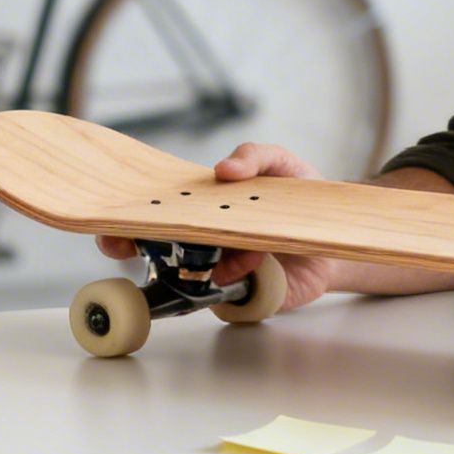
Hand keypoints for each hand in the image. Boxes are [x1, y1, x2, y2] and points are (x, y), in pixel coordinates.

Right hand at [93, 142, 336, 313]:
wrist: (340, 235)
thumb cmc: (300, 197)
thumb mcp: (280, 163)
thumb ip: (253, 155)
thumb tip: (223, 168)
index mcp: (204, 208)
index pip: (154, 213)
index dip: (127, 219)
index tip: (113, 221)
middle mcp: (205, 243)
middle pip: (154, 250)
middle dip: (132, 246)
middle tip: (126, 244)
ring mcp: (221, 272)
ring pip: (188, 277)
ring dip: (199, 264)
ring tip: (231, 252)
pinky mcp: (247, 296)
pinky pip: (228, 298)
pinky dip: (237, 280)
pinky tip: (254, 266)